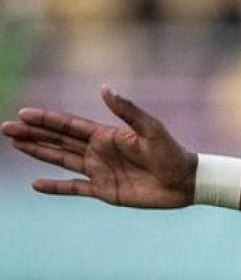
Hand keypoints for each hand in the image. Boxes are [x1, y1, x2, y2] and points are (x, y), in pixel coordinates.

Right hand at [2, 86, 195, 208]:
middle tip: (6, 128)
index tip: (23, 113)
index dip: (46, 119)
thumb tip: (105, 88)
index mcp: (106, 135)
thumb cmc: (172, 152)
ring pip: (61, 160)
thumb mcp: (151, 129)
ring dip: (38, 152)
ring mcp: (99, 171)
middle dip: (33, 133)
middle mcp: (98, 151)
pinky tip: (36, 184)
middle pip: (58, 140)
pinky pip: (74, 188)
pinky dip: (56, 187)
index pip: (69, 125)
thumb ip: (127, 110)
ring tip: (15, 144)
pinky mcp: (104, 191)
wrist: (185, 182)